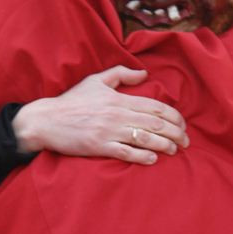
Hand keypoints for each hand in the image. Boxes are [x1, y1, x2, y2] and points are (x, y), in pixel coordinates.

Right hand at [13, 67, 188, 165]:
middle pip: (155, 123)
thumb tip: (144, 74)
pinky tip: (153, 159)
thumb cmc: (72, 101)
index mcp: (119, 99)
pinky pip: (125, 153)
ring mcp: (108, 131)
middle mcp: (117, 114)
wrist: (46, 120)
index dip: (174, 116)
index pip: (155, 106)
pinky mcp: (99, 147)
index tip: (184, 125)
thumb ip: (121, 75)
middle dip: (176, 133)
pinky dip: (142, 156)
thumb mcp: (96, 81)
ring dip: (164, 145)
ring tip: (175, 150)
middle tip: (186, 141)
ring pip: (144, 138)